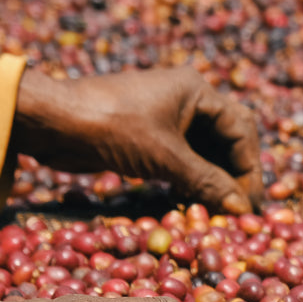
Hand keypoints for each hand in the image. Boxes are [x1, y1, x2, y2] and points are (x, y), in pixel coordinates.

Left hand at [10, 67, 263, 214]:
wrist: (52, 122)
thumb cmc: (111, 128)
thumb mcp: (165, 157)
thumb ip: (207, 182)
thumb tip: (242, 208)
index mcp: (196, 91)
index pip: (241, 129)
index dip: (249, 167)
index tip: (250, 202)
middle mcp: (186, 100)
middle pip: (227, 139)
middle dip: (236, 173)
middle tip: (241, 208)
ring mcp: (167, 117)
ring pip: (205, 151)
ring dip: (215, 180)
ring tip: (220, 210)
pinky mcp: (149, 136)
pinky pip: (183, 158)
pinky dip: (193, 180)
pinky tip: (195, 202)